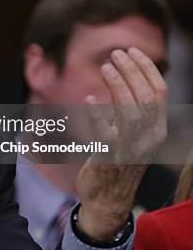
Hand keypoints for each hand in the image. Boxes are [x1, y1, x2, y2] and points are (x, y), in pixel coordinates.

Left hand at [76, 47, 166, 239]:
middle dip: (132, 72)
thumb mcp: (133, 135)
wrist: (107, 199)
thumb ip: (132, 111)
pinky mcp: (107, 159)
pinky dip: (97, 114)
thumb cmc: (117, 160)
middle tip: (115, 54)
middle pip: (146, 98)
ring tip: (106, 67)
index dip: (147, 68)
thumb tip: (124, 77)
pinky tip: (89, 99)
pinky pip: (104, 133)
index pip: (160, 92)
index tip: (131, 50)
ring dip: (118, 86)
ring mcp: (129, 150)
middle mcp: (148, 139)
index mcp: (157, 130)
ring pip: (130, 112)